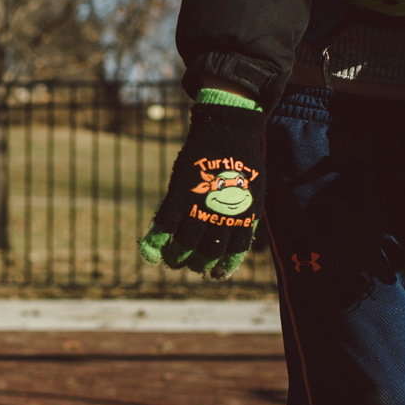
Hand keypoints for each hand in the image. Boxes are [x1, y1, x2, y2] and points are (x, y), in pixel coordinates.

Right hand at [139, 91, 266, 279]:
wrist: (228, 130)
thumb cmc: (242, 160)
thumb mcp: (254, 192)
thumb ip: (245, 217)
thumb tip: (240, 238)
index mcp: (243, 219)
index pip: (232, 254)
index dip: (222, 269)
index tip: (215, 275)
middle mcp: (221, 218)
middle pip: (205, 254)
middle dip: (196, 264)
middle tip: (189, 264)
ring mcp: (198, 207)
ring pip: (183, 246)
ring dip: (175, 258)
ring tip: (172, 260)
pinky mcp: (178, 195)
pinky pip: (162, 226)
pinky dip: (153, 244)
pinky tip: (150, 255)